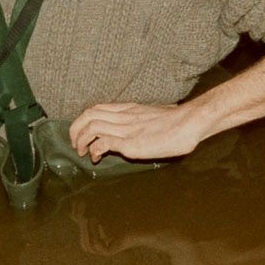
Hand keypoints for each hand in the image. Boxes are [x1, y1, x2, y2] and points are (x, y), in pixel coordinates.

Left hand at [68, 101, 207, 161]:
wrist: (189, 123)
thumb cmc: (178, 121)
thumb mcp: (153, 116)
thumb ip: (141, 121)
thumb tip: (139, 129)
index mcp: (129, 108)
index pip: (97, 107)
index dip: (84, 119)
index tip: (83, 132)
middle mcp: (124, 116)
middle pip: (88, 114)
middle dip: (76, 129)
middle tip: (75, 144)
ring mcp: (126, 128)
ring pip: (91, 126)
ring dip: (81, 140)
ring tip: (81, 152)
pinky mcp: (129, 143)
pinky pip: (102, 142)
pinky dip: (94, 150)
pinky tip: (96, 157)